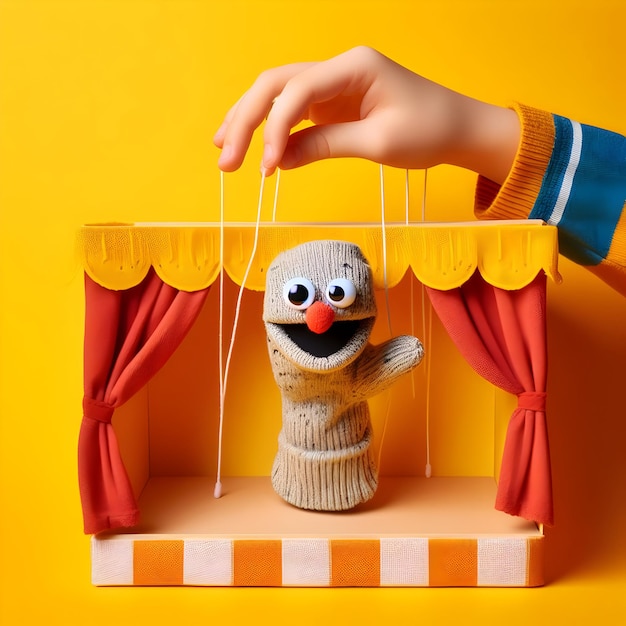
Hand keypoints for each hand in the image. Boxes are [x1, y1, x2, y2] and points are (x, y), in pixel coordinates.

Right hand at [214, 46, 518, 183]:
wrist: (459, 129)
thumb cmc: (430, 130)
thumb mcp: (379, 142)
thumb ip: (326, 145)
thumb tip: (280, 160)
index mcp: (354, 66)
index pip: (297, 90)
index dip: (274, 129)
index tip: (265, 168)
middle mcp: (338, 68)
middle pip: (276, 85)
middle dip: (246, 121)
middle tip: (225, 160)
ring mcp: (333, 84)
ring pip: (278, 95)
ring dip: (249, 120)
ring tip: (222, 149)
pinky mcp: (334, 103)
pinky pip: (294, 112)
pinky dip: (272, 130)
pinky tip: (252, 146)